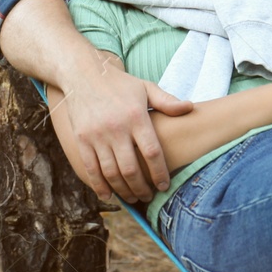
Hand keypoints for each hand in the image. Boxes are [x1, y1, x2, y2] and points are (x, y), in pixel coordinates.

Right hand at [49, 58, 191, 203]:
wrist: (83, 74)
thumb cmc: (119, 84)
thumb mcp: (145, 88)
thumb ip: (167, 101)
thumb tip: (190, 107)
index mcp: (136, 117)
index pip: (152, 153)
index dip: (159, 173)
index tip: (164, 185)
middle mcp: (116, 128)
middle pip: (131, 169)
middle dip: (142, 188)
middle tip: (148, 197)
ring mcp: (96, 135)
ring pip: (111, 173)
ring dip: (123, 191)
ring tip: (132, 198)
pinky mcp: (81, 139)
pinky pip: (91, 169)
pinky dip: (100, 186)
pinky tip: (108, 195)